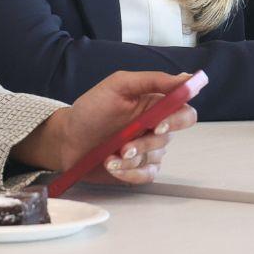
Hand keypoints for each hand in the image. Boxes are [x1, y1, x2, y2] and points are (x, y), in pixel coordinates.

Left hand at [13, 71, 197, 185]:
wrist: (68, 138)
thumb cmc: (91, 109)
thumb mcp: (118, 85)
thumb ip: (152, 80)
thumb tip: (185, 78)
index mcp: (154, 104)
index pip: (184, 112)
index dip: (178, 120)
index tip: (159, 125)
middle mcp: (155, 127)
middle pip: (170, 137)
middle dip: (146, 142)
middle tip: (126, 146)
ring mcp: (147, 149)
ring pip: (155, 157)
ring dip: (132, 159)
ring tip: (109, 156)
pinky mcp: (138, 168)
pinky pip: (147, 175)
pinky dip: (130, 173)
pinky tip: (113, 166)